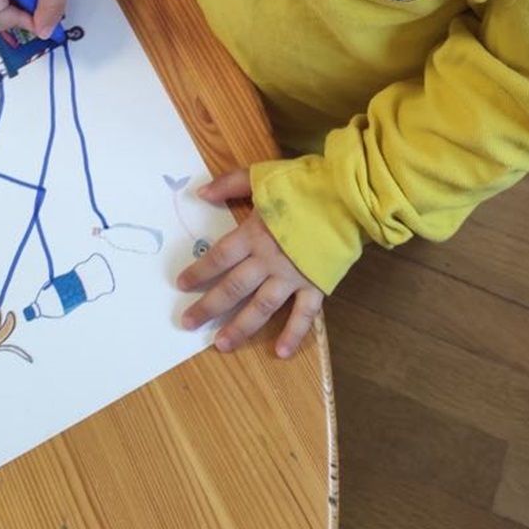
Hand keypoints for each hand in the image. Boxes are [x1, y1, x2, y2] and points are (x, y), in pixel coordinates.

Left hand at [177, 168, 323, 357]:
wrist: (347, 195)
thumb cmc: (304, 184)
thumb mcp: (262, 176)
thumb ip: (230, 184)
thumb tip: (200, 194)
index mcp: (253, 234)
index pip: (218, 257)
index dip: (199, 271)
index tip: (182, 285)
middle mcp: (268, 260)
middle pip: (233, 287)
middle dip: (208, 306)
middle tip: (188, 323)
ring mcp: (292, 276)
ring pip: (261, 307)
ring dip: (240, 327)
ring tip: (221, 345)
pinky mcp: (315, 284)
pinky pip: (304, 314)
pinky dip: (293, 333)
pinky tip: (280, 353)